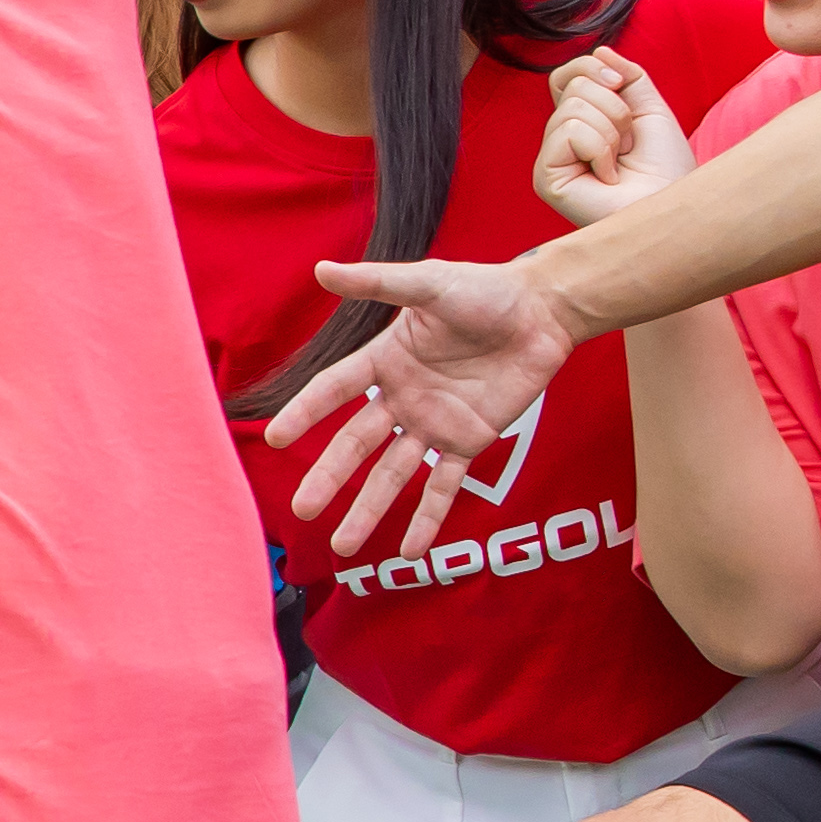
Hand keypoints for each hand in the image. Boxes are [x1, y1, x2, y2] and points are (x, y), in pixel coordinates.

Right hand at [259, 256, 582, 553]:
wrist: (544, 311)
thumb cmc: (485, 290)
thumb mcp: (430, 283)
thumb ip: (379, 282)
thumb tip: (322, 270)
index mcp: (384, 361)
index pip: (334, 391)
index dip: (306, 412)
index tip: (275, 438)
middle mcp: (401, 398)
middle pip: (356, 445)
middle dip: (329, 478)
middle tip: (301, 510)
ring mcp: (433, 424)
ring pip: (393, 475)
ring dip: (369, 510)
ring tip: (344, 547)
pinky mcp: (469, 441)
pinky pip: (445, 486)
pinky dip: (429, 518)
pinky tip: (411, 551)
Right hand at [535, 51, 691, 225]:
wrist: (673, 205)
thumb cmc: (665, 169)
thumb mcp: (649, 110)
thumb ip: (628, 77)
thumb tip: (601, 49)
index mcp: (580, 123)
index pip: (565, 75)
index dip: (592, 69)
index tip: (622, 85)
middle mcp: (559, 140)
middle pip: (573, 87)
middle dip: (615, 109)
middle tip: (628, 144)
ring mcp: (549, 160)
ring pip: (573, 108)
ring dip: (611, 132)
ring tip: (619, 161)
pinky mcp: (545, 178)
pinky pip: (569, 132)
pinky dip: (599, 147)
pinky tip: (607, 175)